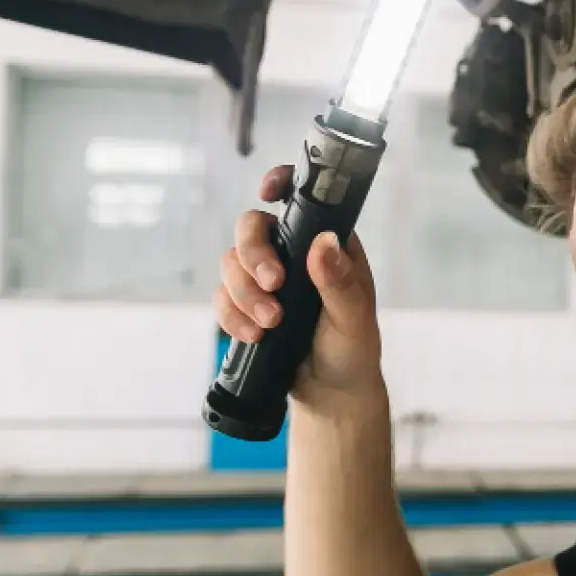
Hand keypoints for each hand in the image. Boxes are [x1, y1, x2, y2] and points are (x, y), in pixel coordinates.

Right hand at [215, 165, 386, 412]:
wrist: (331, 392)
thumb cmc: (353, 348)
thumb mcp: (354, 317)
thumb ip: (338, 282)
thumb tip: (323, 242)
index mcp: (326, 244)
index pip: (300, 200)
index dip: (279, 183)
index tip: (267, 193)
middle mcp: (292, 253)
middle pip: (252, 227)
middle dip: (254, 255)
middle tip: (273, 284)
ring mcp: (265, 278)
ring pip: (231, 263)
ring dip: (244, 293)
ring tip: (271, 324)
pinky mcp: (245, 305)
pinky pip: (222, 298)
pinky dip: (232, 316)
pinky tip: (253, 336)